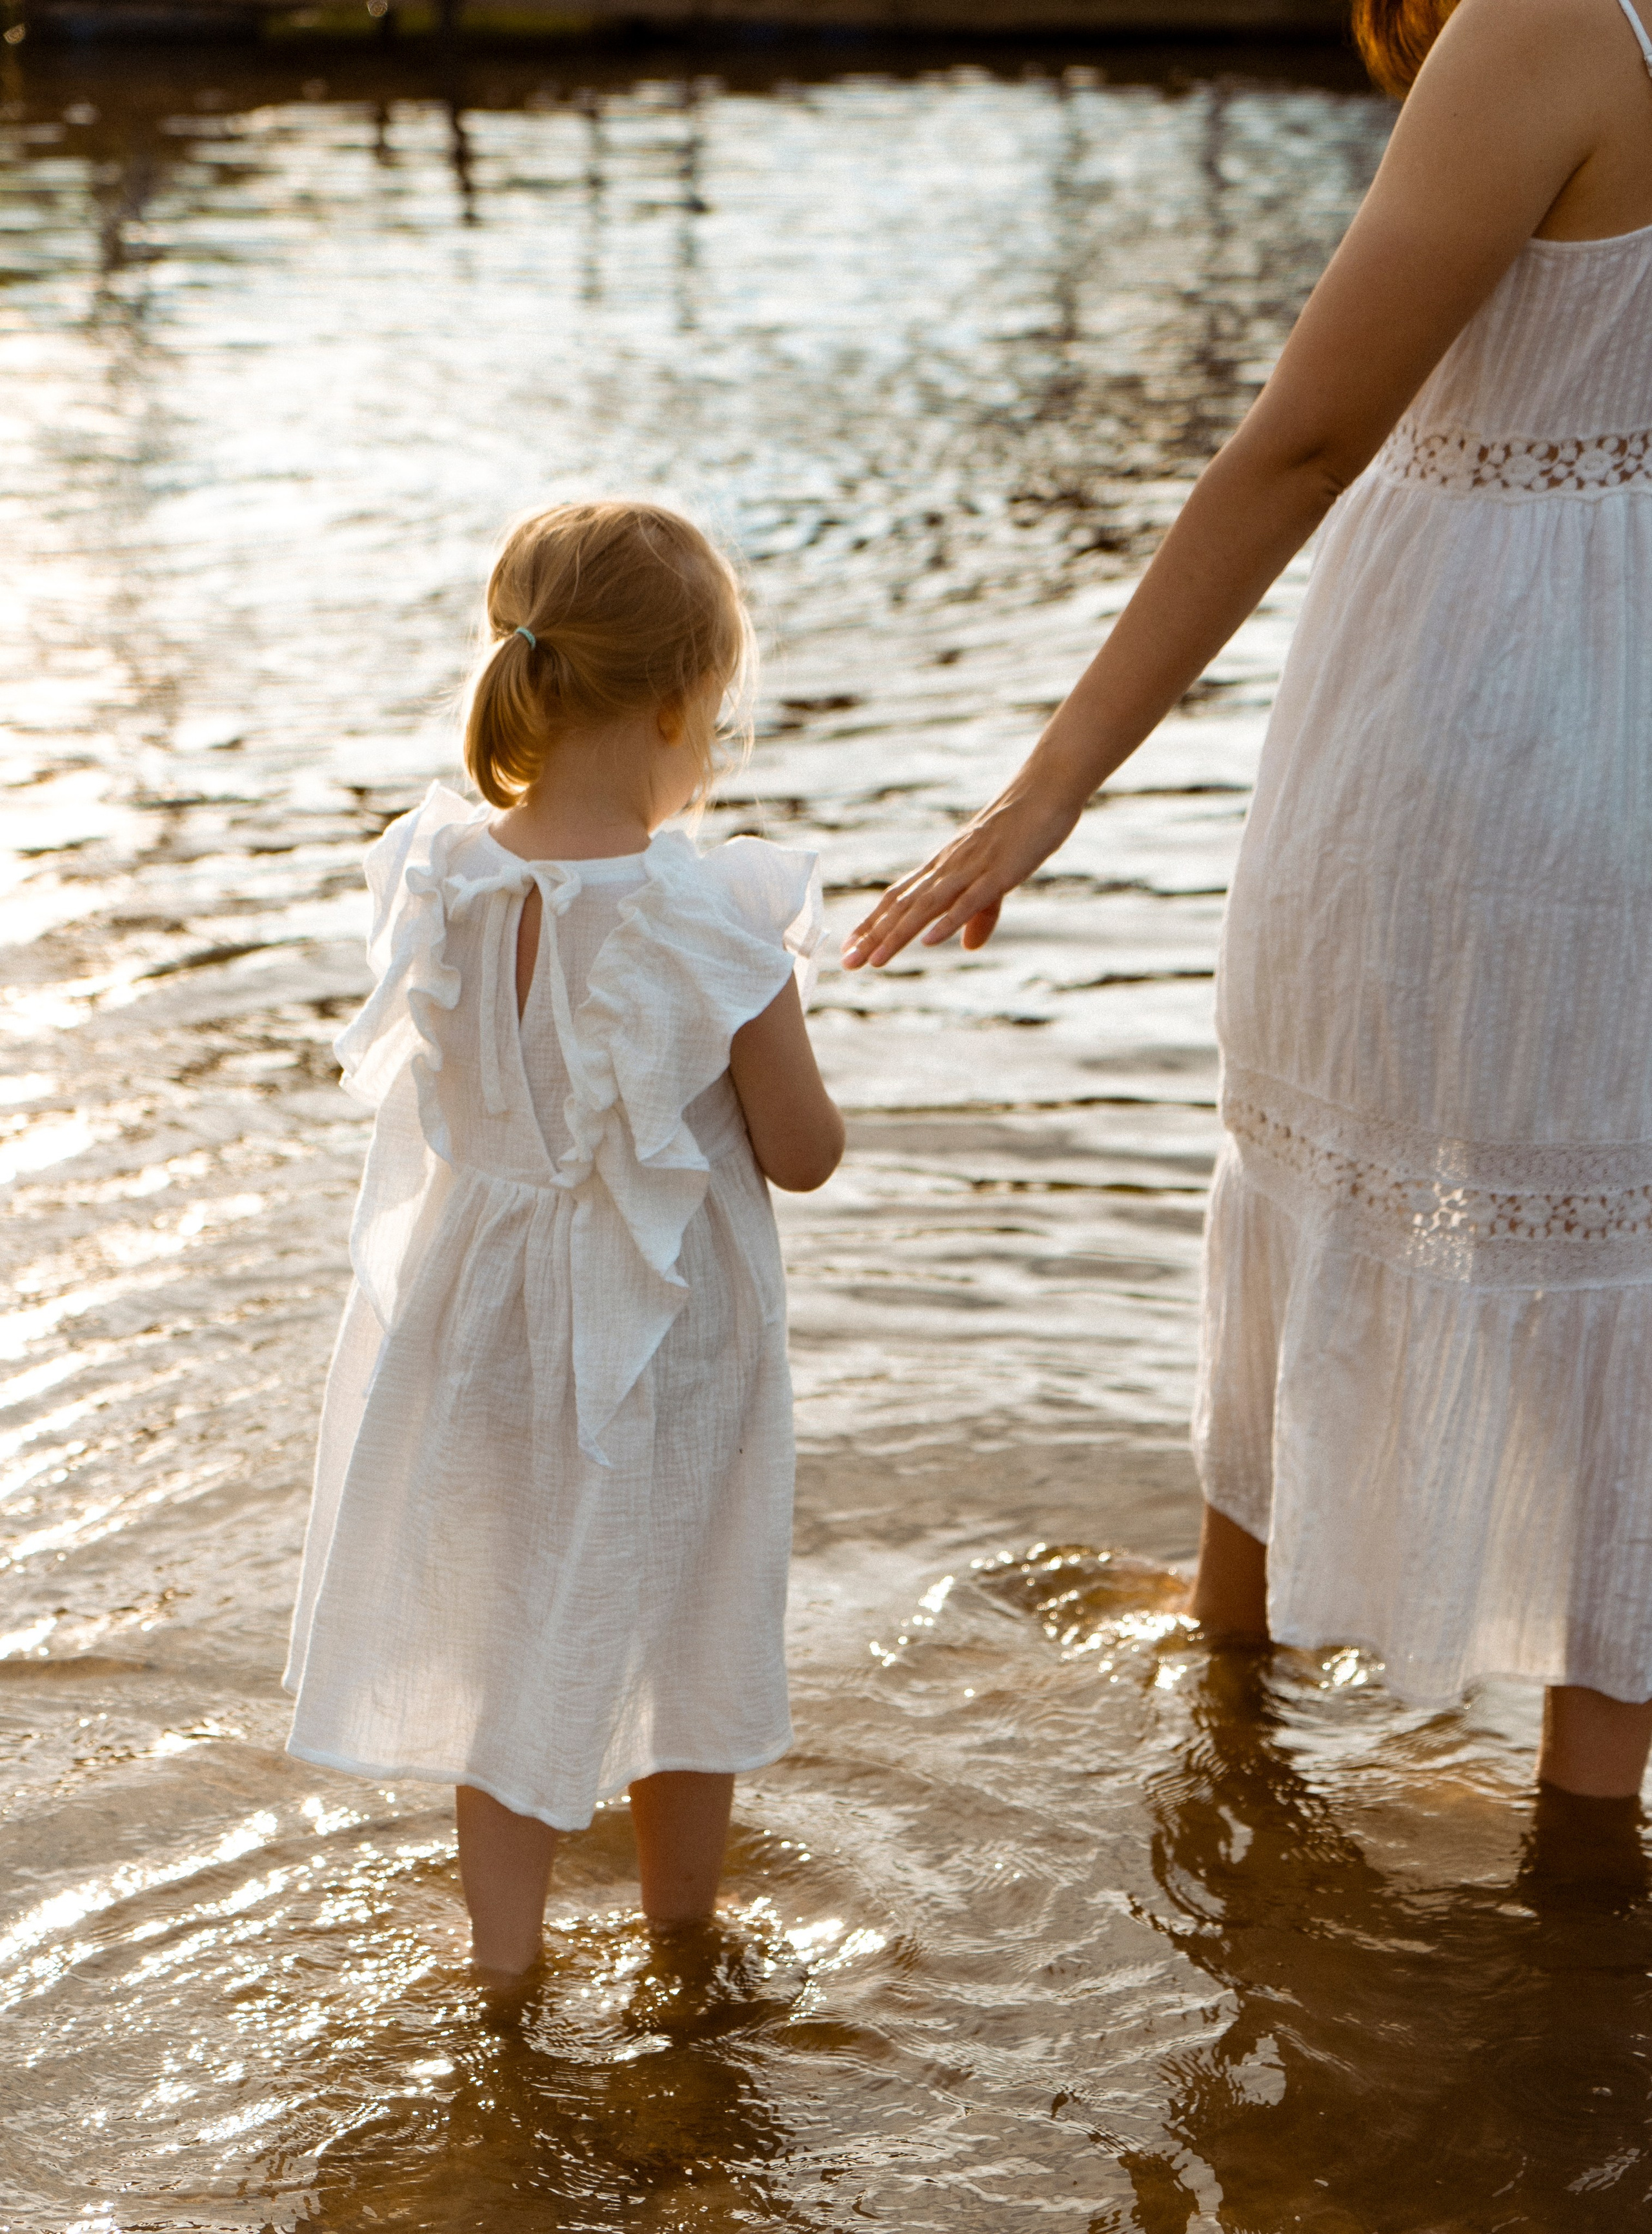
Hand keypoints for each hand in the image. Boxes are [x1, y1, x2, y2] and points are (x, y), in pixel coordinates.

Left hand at [841, 772, 1083, 968]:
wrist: (1044, 790)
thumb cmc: (1019, 831)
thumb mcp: (996, 881)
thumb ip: (980, 915)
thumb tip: (968, 947)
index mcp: (943, 867)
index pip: (897, 897)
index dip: (872, 923)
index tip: (848, 947)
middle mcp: (948, 868)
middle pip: (903, 905)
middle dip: (874, 935)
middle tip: (848, 962)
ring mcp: (971, 869)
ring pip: (926, 906)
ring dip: (899, 934)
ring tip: (875, 960)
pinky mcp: (998, 873)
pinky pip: (968, 900)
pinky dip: (948, 922)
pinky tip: (929, 942)